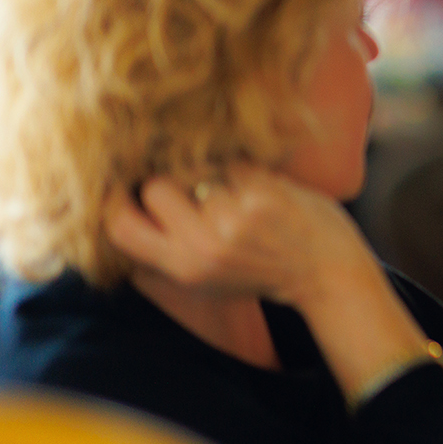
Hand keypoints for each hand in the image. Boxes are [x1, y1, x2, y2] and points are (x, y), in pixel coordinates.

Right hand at [103, 164, 382, 313]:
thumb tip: (122, 212)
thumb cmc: (264, 272)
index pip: (120, 227)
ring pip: (197, 170)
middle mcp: (204, 246)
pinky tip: (263, 193)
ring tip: (241, 199)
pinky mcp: (262, 194)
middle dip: (174, 182)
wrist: (327, 272)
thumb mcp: (206, 281)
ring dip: (216, 176)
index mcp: (184, 269)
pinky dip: (245, 171)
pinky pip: (234, 162)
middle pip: (155, 187)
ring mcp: (233, 218)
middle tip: (200, 192)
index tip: (126, 189)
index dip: (114, 202)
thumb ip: (165, 253)